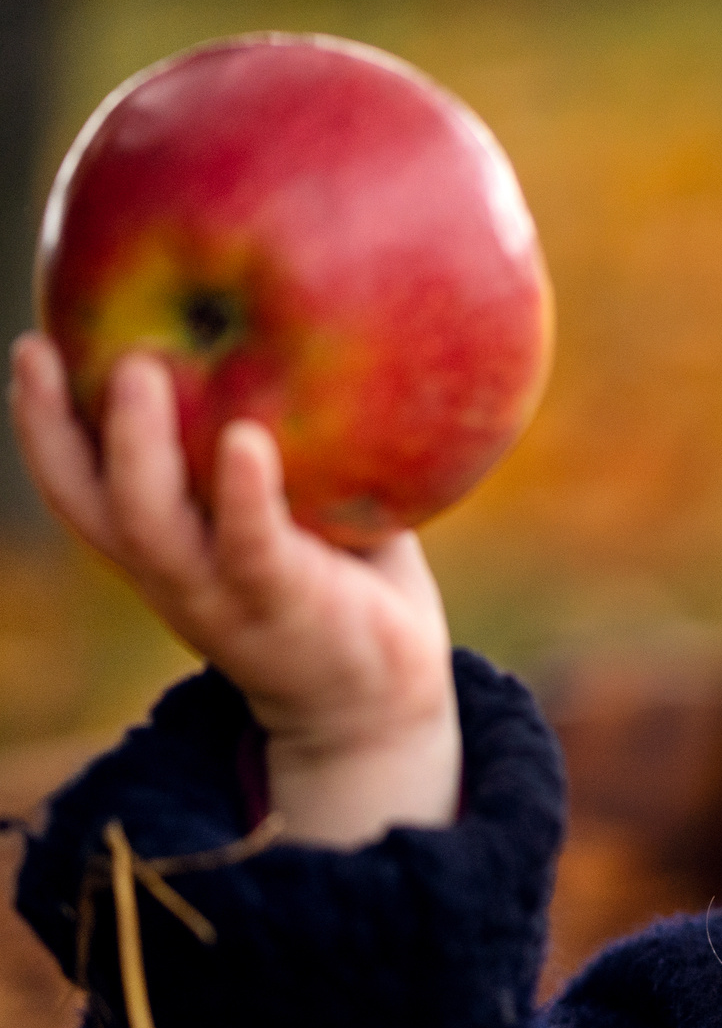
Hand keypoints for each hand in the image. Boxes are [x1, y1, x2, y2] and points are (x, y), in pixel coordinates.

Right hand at [9, 333, 459, 846]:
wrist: (382, 703)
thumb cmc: (347, 585)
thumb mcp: (304, 507)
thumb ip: (290, 437)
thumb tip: (297, 324)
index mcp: (162, 548)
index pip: (79, 483)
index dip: (41, 422)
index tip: (33, 344)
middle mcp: (172, 573)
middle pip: (92, 500)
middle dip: (58, 424)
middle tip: (54, 343)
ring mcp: (223, 594)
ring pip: (152, 524)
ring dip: (139, 446)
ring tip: (143, 367)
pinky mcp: (286, 606)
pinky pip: (253, 546)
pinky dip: (244, 493)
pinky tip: (246, 441)